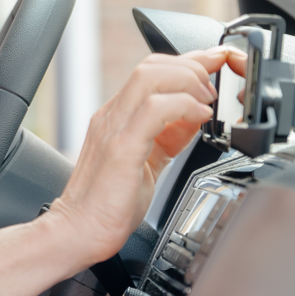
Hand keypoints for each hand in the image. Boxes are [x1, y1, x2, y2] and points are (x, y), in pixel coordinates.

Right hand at [48, 48, 245, 266]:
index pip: (152, 72)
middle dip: (193, 67)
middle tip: (213, 90)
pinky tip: (199, 117)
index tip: (216, 66)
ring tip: (207, 101)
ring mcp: (114, 128)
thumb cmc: (108, 205)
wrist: (79, 232)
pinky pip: (155, 109)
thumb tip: (195, 118)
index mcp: (117, 118)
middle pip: (152, 65)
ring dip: (189, 81)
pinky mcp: (121, 147)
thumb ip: (168, 137)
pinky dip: (184, 105)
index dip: (189, 63)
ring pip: (151, 76)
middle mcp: (112, 116)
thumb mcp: (148, 162)